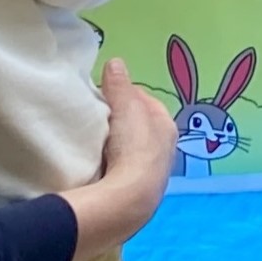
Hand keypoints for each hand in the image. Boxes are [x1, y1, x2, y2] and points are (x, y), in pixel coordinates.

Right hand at [61, 59, 174, 260]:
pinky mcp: (138, 191)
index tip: (104, 94)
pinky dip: (113, 164)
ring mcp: (153, 171)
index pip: (145, 102)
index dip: (125, 95)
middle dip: (121, 120)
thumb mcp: (126, 108)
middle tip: (96, 117)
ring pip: (133, 149)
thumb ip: (120, 86)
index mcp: (166, 125)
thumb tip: (116, 62)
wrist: (131, 198)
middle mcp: (166, 147)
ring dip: (117, 144)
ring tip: (94, 142)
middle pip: (139, 126)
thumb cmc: (134, 146)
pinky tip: (98, 166)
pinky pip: (123, 169)